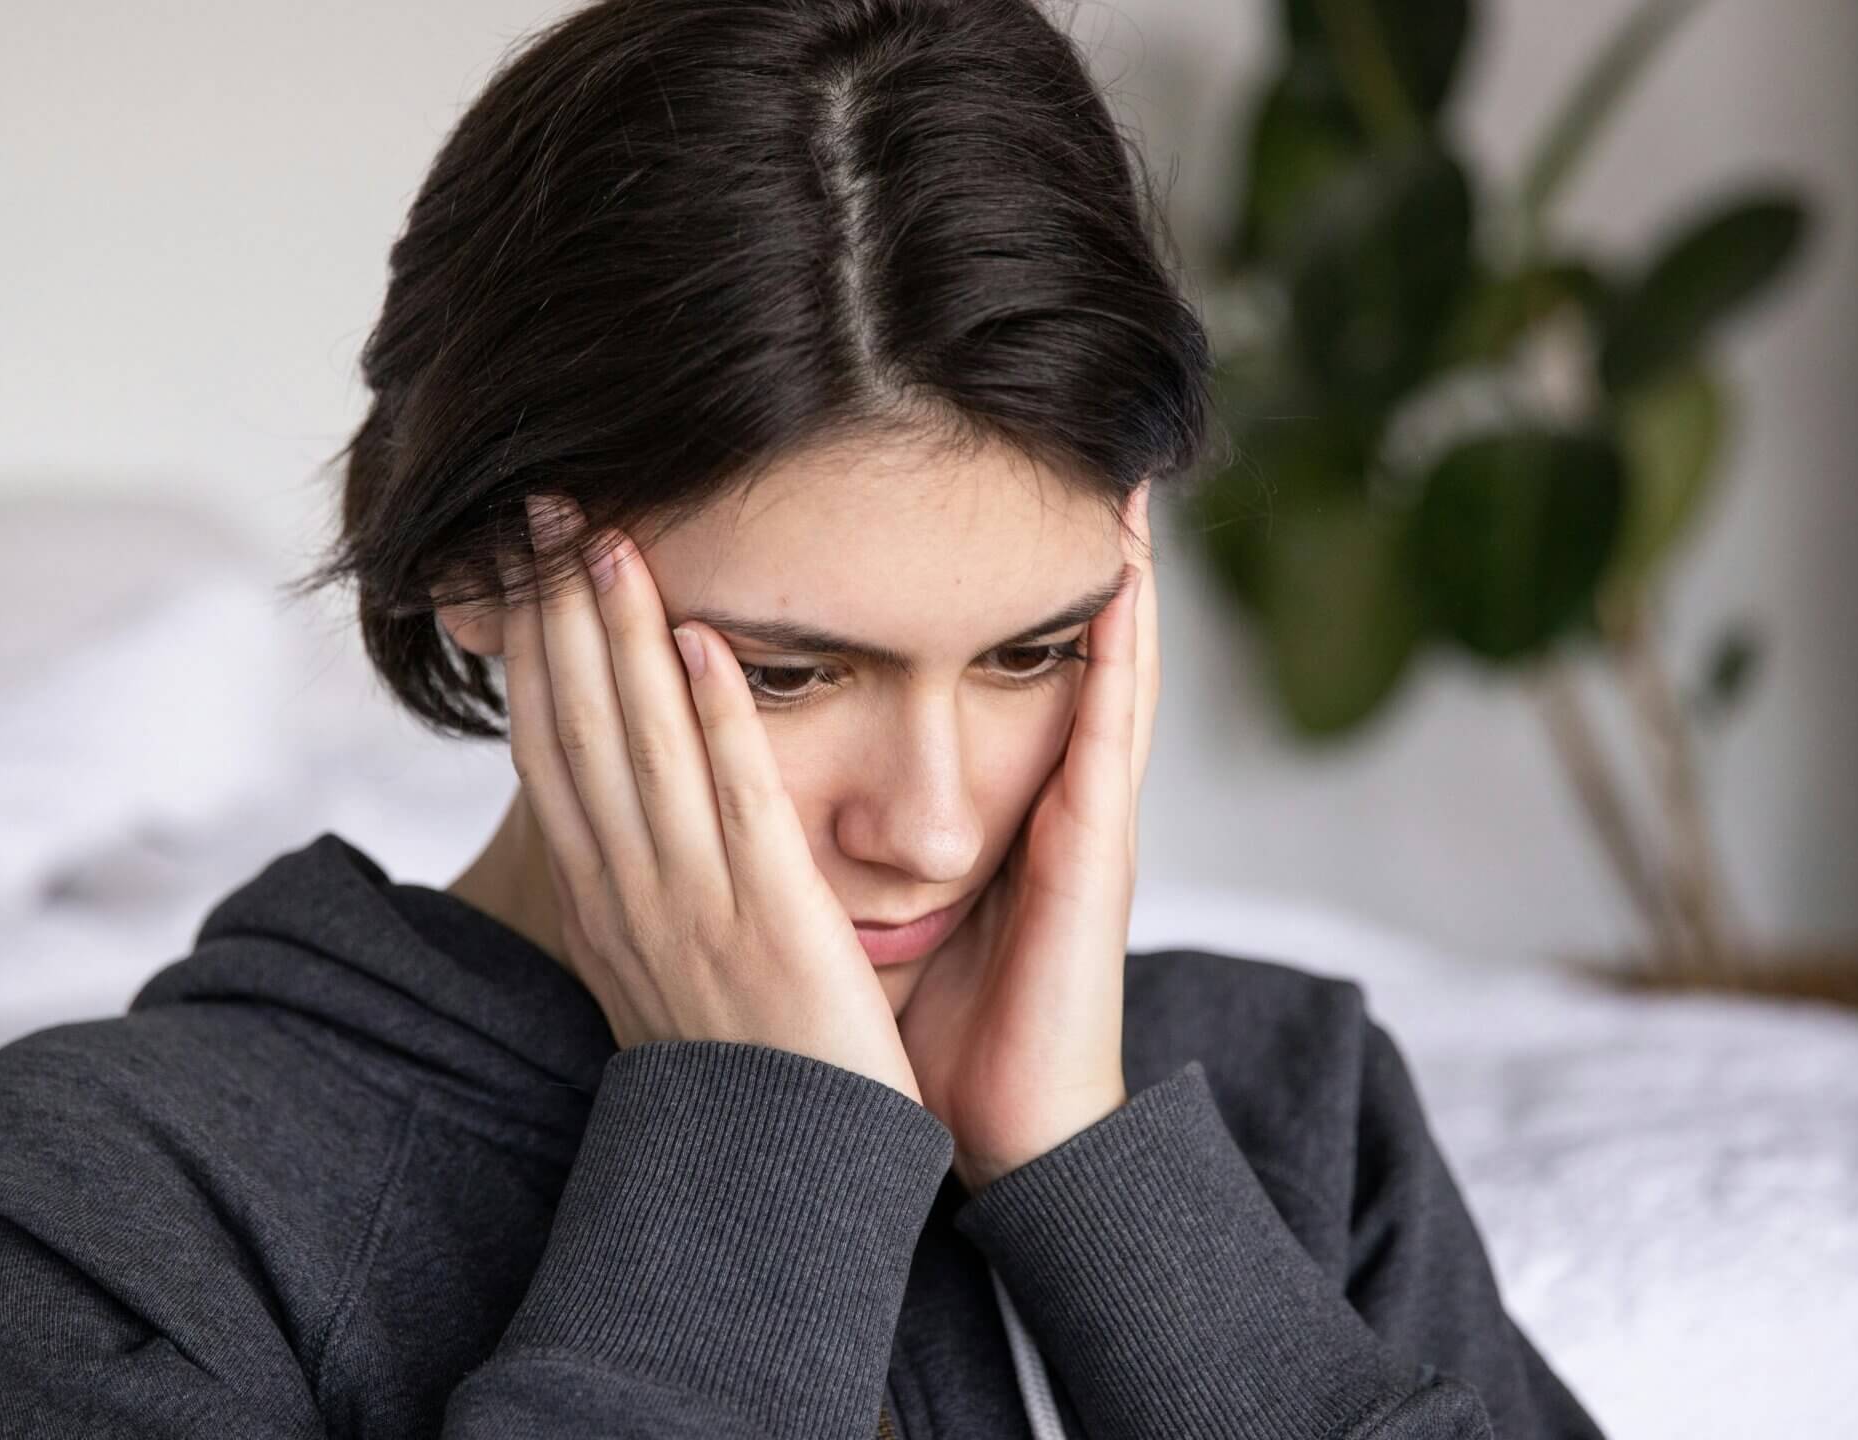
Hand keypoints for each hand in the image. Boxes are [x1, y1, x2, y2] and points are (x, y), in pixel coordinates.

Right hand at [502, 493, 923, 1104]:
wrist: (779, 1185)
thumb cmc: (738, 1074)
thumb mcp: (661, 972)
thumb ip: (640, 888)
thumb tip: (615, 820)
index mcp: (604, 904)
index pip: (551, 752)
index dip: (531, 651)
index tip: (520, 565)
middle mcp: (629, 897)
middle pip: (577, 729)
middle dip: (557, 612)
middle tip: (542, 506)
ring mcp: (693, 910)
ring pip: (642, 748)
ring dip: (620, 636)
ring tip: (611, 536)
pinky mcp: (770, 925)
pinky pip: (735, 805)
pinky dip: (714, 720)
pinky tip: (700, 640)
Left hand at [893, 482, 1158, 1192]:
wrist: (1001, 1131)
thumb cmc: (930, 1033)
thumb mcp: (861, 911)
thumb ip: (822, 847)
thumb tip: (729, 797)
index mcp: (976, 808)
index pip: (966, 668)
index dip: (966, 585)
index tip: (944, 491)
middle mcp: (1035, 795)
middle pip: (1039, 645)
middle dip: (1043, 550)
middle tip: (1042, 442)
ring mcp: (1075, 814)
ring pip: (1099, 664)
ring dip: (1113, 572)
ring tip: (1116, 475)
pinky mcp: (1097, 845)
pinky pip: (1114, 728)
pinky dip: (1124, 650)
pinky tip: (1128, 579)